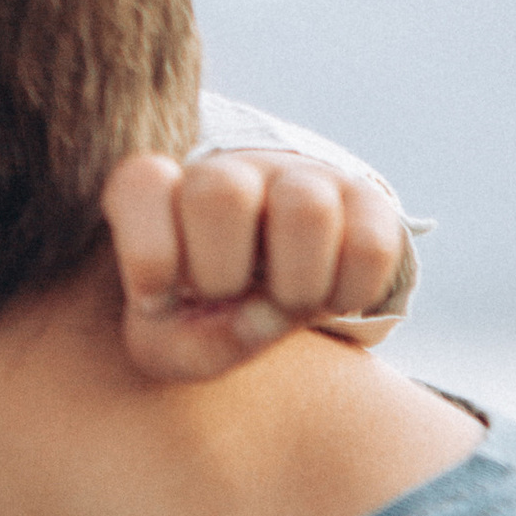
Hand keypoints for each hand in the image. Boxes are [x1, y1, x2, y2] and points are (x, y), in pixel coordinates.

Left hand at [106, 145, 408, 384]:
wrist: (266, 299)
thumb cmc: (199, 317)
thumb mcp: (171, 346)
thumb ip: (190, 344)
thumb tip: (263, 317)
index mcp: (165, 192)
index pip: (143, 184)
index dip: (147, 251)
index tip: (156, 300)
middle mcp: (232, 169)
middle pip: (222, 191)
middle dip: (219, 270)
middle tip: (225, 297)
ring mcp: (302, 178)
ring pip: (306, 208)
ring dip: (293, 284)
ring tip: (285, 304)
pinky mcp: (365, 201)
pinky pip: (372, 245)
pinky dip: (351, 293)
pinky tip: (328, 301)